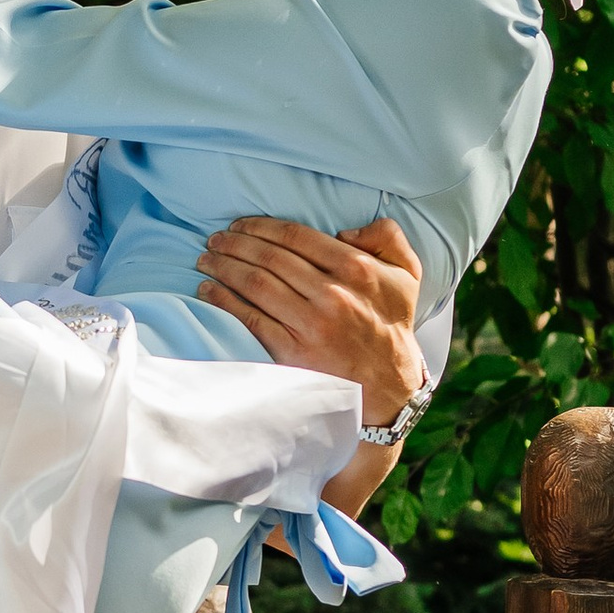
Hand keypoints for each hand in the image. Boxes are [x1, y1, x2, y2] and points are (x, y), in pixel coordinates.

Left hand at [196, 213, 425, 421]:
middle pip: (270, 258)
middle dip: (234, 244)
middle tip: (213, 240)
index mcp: (357, 269)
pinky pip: (251, 319)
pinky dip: (224, 301)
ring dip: (224, 267)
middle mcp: (332, 295)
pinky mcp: (293, 352)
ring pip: (256, 284)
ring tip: (206, 260)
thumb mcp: (407, 273)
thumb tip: (344, 230)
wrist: (390, 387)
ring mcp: (311, 325)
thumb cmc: (392, 324)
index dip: (261, 226)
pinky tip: (208, 290)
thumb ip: (387, 236)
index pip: (296, 236)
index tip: (240, 225)